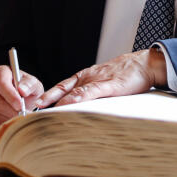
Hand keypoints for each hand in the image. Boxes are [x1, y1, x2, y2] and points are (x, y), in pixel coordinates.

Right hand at [0, 64, 43, 126]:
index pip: (1, 82)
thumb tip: (23, 90)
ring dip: (10, 118)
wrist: (24, 100)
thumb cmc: (27, 89)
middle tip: (24, 115)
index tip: (21, 105)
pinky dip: (6, 123)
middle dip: (12, 111)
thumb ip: (31, 85)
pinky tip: (15, 121)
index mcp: (1, 73)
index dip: (10, 95)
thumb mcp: (34, 84)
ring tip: (22, 118)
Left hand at [35, 49, 167, 108]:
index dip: (47, 96)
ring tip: (44, 112)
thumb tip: (79, 109)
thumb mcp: (104, 84)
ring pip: (74, 92)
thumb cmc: (125, 76)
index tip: (34, 106)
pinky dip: (78, 99)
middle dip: (46, 101)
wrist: (144, 64)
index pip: (61, 87)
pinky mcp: (110, 85)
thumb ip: (91, 94)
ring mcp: (98, 81)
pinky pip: (90, 92)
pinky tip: (68, 105)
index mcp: (85, 78)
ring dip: (58, 103)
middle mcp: (87, 78)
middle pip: (62, 90)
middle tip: (31, 111)